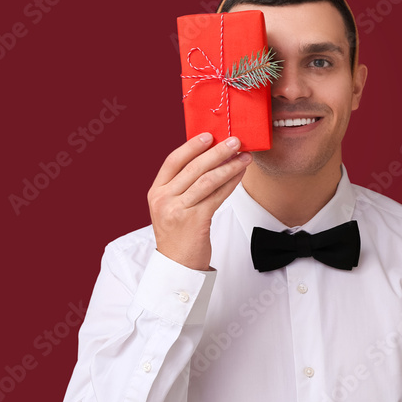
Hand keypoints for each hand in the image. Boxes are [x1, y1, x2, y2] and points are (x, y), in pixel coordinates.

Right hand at [148, 133, 250, 270]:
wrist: (178, 266)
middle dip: (217, 152)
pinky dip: (231, 182)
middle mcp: (164, 199)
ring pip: (208, 180)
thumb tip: (208, 158)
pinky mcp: (195, 221)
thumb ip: (182, 185)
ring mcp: (178, 210)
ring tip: (244, 156)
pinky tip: (240, 174)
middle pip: (193, 168)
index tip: (209, 135)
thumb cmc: (178, 235)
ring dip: (229, 166)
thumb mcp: (171, 207)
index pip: (173, 161)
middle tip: (235, 141)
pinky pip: (217, 195)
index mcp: (156, 192)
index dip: (191, 146)